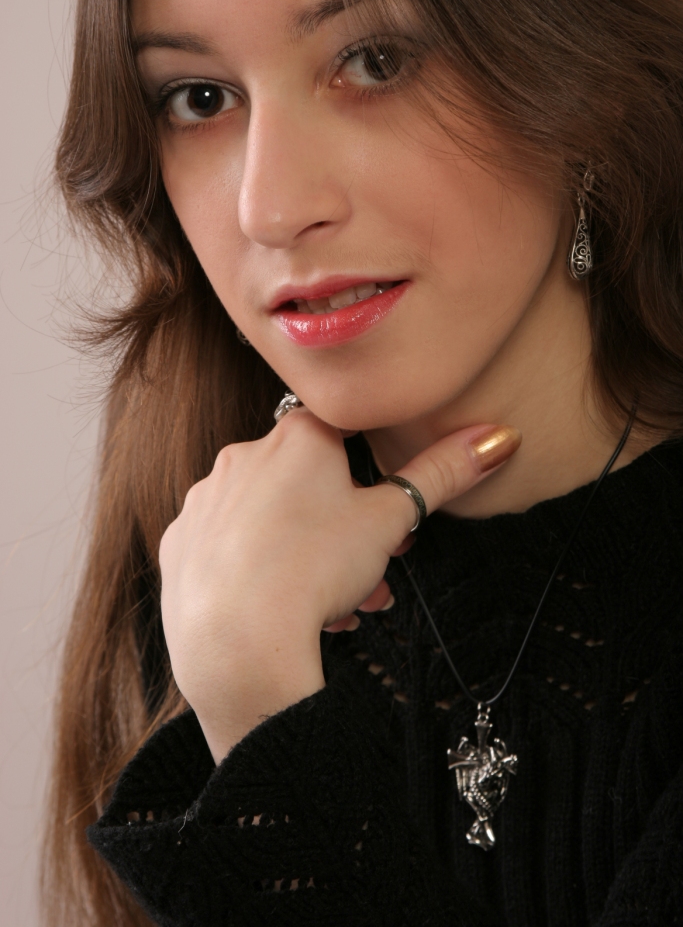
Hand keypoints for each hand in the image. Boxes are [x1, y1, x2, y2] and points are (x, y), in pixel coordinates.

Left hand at [159, 411, 519, 761]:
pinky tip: (280, 606)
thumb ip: (442, 474)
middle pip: (308, 480)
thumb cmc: (314, 568)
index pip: (345, 432)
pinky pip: (229, 547)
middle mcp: (243, 456)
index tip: (385, 513)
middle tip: (372, 570)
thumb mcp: (391, 519)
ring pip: (270, 518)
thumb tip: (497, 437)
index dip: (372, 474)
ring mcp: (206, 500)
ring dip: (307, 552)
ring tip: (336, 606)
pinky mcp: (181, 543)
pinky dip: (256, 568)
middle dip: (345, 524)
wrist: (236, 639)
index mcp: (296, 436)